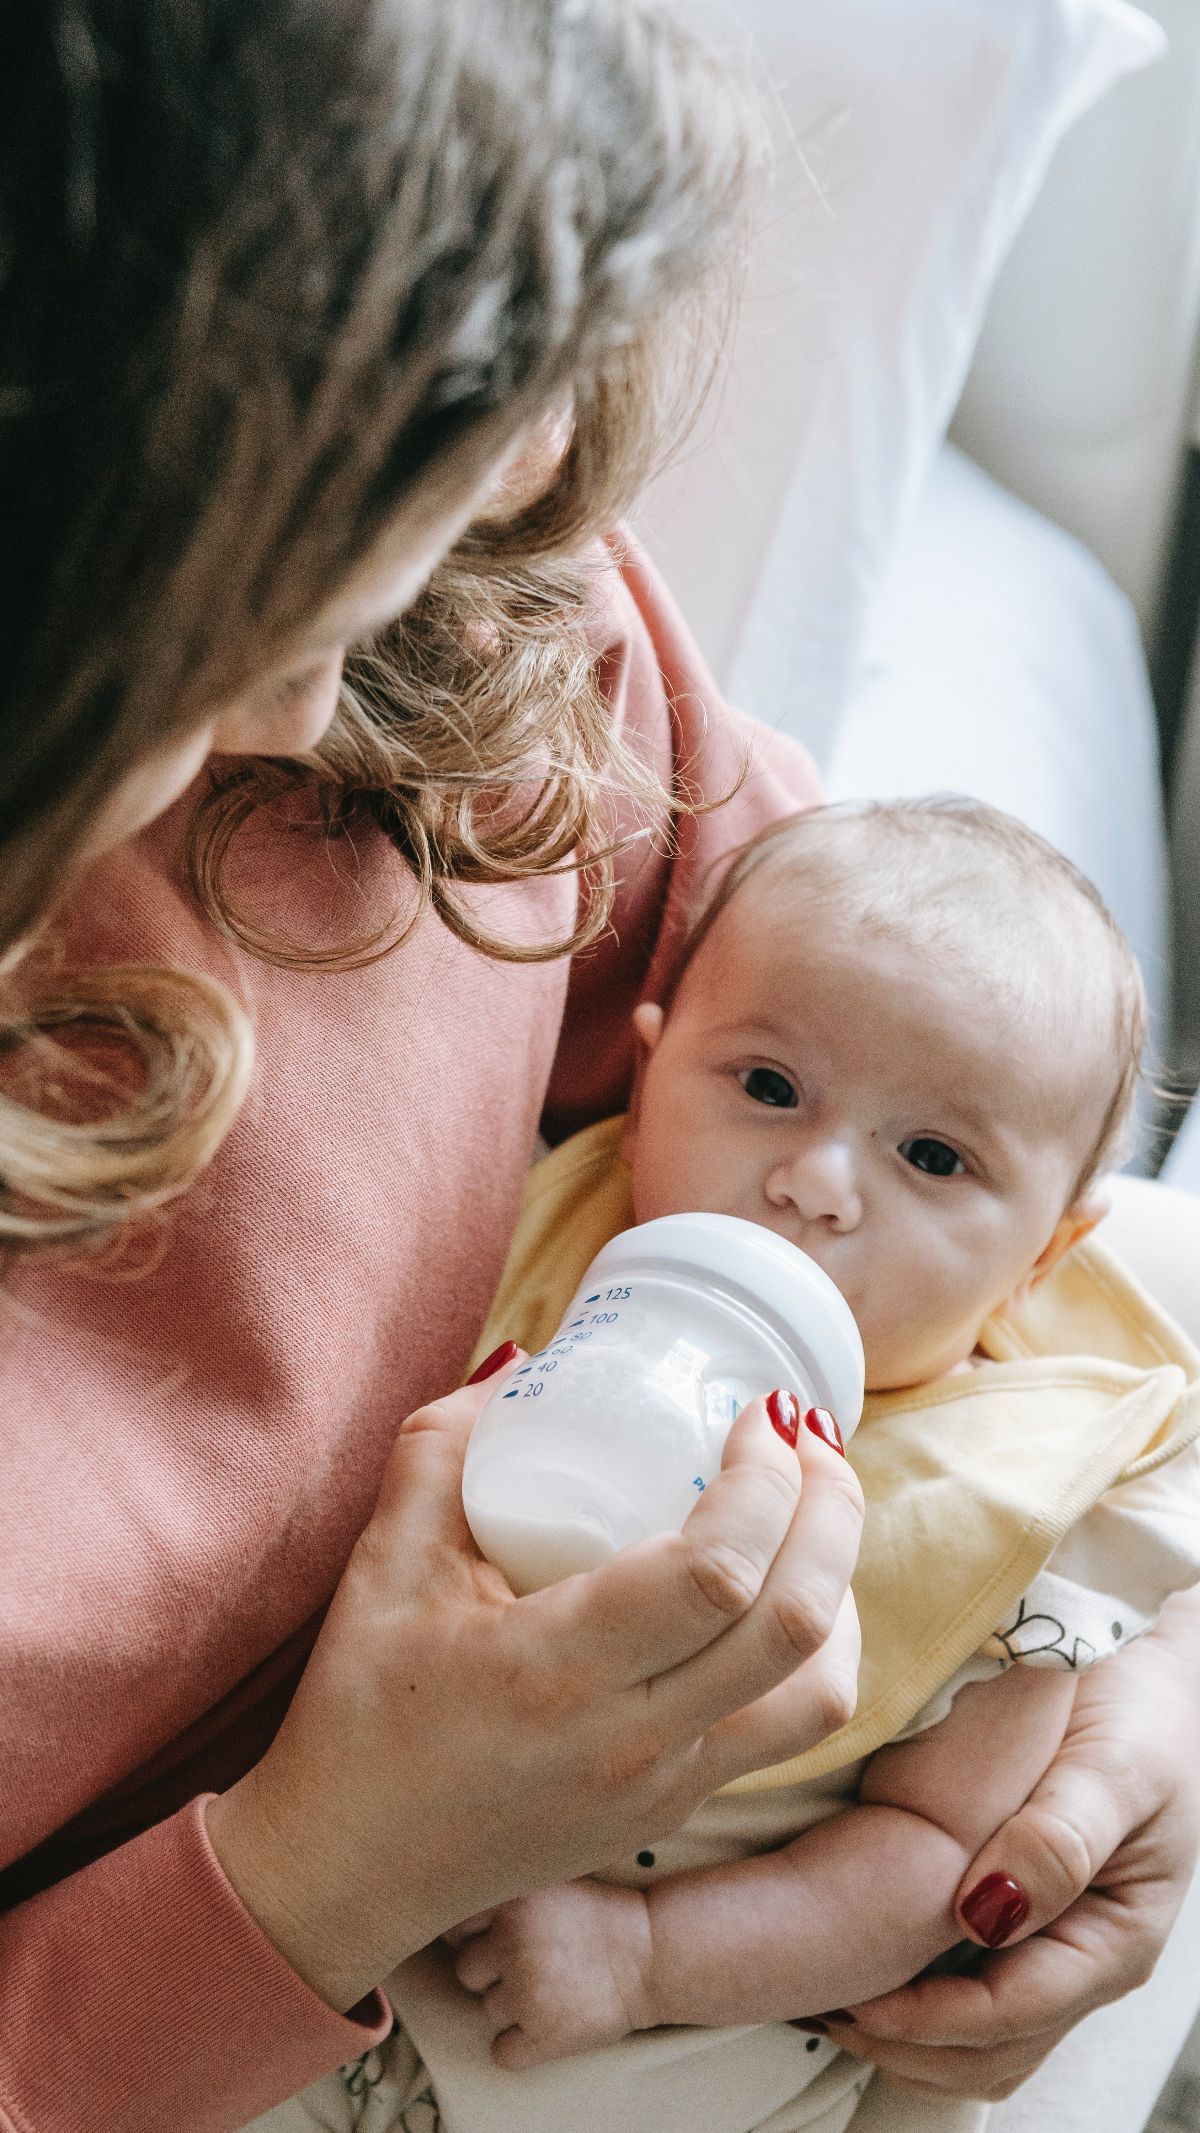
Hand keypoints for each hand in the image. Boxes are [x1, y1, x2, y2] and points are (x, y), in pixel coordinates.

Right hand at [206, 1366, 862, 2014]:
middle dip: (833, 1512)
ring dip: (839, 1590)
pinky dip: (813, 1652)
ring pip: (820, 1692)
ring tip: (811, 1516)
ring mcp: (665, 1787)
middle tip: (812, 1442)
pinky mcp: (675, 1813)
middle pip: (799, 1625)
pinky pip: (788, 1731)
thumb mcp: (383, 1562)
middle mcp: (634, 1738)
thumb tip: (522, 1362)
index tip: (759, 1415)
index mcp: (560, 1669)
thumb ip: (444, 1446)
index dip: (765, 1481)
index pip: (717, 1572)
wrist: (351, 1869)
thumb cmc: (361, 1711)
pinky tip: (778, 1594)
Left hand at [448, 1881, 654, 2065]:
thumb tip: (452, 1917)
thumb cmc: (597, 1917)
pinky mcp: (543, 2035)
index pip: (454, 1928)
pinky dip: (520, 2046)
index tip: (500, 1938)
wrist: (651, 1955)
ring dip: (513, 2006)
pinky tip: (547, 2024)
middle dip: (495, 1972)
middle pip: (467, 1972)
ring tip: (552, 1988)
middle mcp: (511, 1943)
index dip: (475, 1937)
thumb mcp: (548, 1883)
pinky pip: (502, 2052)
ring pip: (488, 2010)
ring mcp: (526, 1991)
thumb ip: (503, 1896)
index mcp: (510, 1901)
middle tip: (535, 1963)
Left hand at [823, 1595, 1199, 2100]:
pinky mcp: (1025, 1923)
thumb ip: (1060, 1838)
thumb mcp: (1114, 1766)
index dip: (930, 2020)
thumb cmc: (1140, 1716)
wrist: (1149, 1681)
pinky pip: (972, 1993)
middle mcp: (1084, 1962)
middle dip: (908, 2046)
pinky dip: (917, 1999)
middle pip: (991, 2052)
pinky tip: (863, 1960)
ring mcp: (1055, 1948)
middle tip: (822, 2008)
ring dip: (908, 2038)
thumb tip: (985, 1913)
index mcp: (1114, 1941)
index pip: (1012, 2016)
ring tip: (830, 1998)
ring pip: (980, 2044)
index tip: (859, 2000)